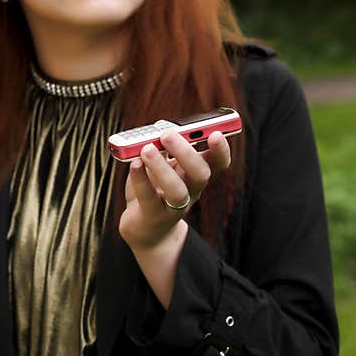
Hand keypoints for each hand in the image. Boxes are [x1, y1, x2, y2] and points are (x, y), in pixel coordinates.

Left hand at [119, 130, 230, 251]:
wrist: (145, 227)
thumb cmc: (155, 189)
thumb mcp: (161, 164)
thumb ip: (161, 147)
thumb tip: (159, 127)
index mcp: (196, 174)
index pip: (218, 162)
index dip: (221, 150)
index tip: (216, 134)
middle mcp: (191, 190)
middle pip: (200, 173)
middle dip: (186, 152)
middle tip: (167, 134)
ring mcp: (174, 206)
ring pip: (177, 190)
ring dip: (162, 167)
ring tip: (146, 149)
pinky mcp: (153, 216)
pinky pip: (149, 198)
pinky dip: (140, 179)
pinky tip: (134, 164)